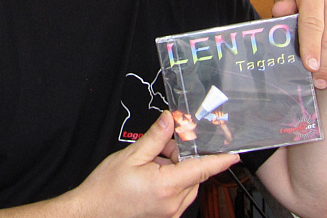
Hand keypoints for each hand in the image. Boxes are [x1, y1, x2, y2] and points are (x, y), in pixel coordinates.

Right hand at [71, 111, 239, 217]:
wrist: (91, 212)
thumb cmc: (106, 188)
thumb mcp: (131, 156)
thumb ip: (155, 137)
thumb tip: (170, 119)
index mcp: (166, 185)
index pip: (201, 169)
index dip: (220, 160)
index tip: (234, 154)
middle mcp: (172, 203)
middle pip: (192, 174)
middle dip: (181, 158)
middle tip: (160, 149)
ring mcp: (169, 213)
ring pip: (186, 185)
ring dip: (176, 171)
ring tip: (151, 165)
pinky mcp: (164, 217)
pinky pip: (178, 196)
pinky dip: (171, 183)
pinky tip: (152, 176)